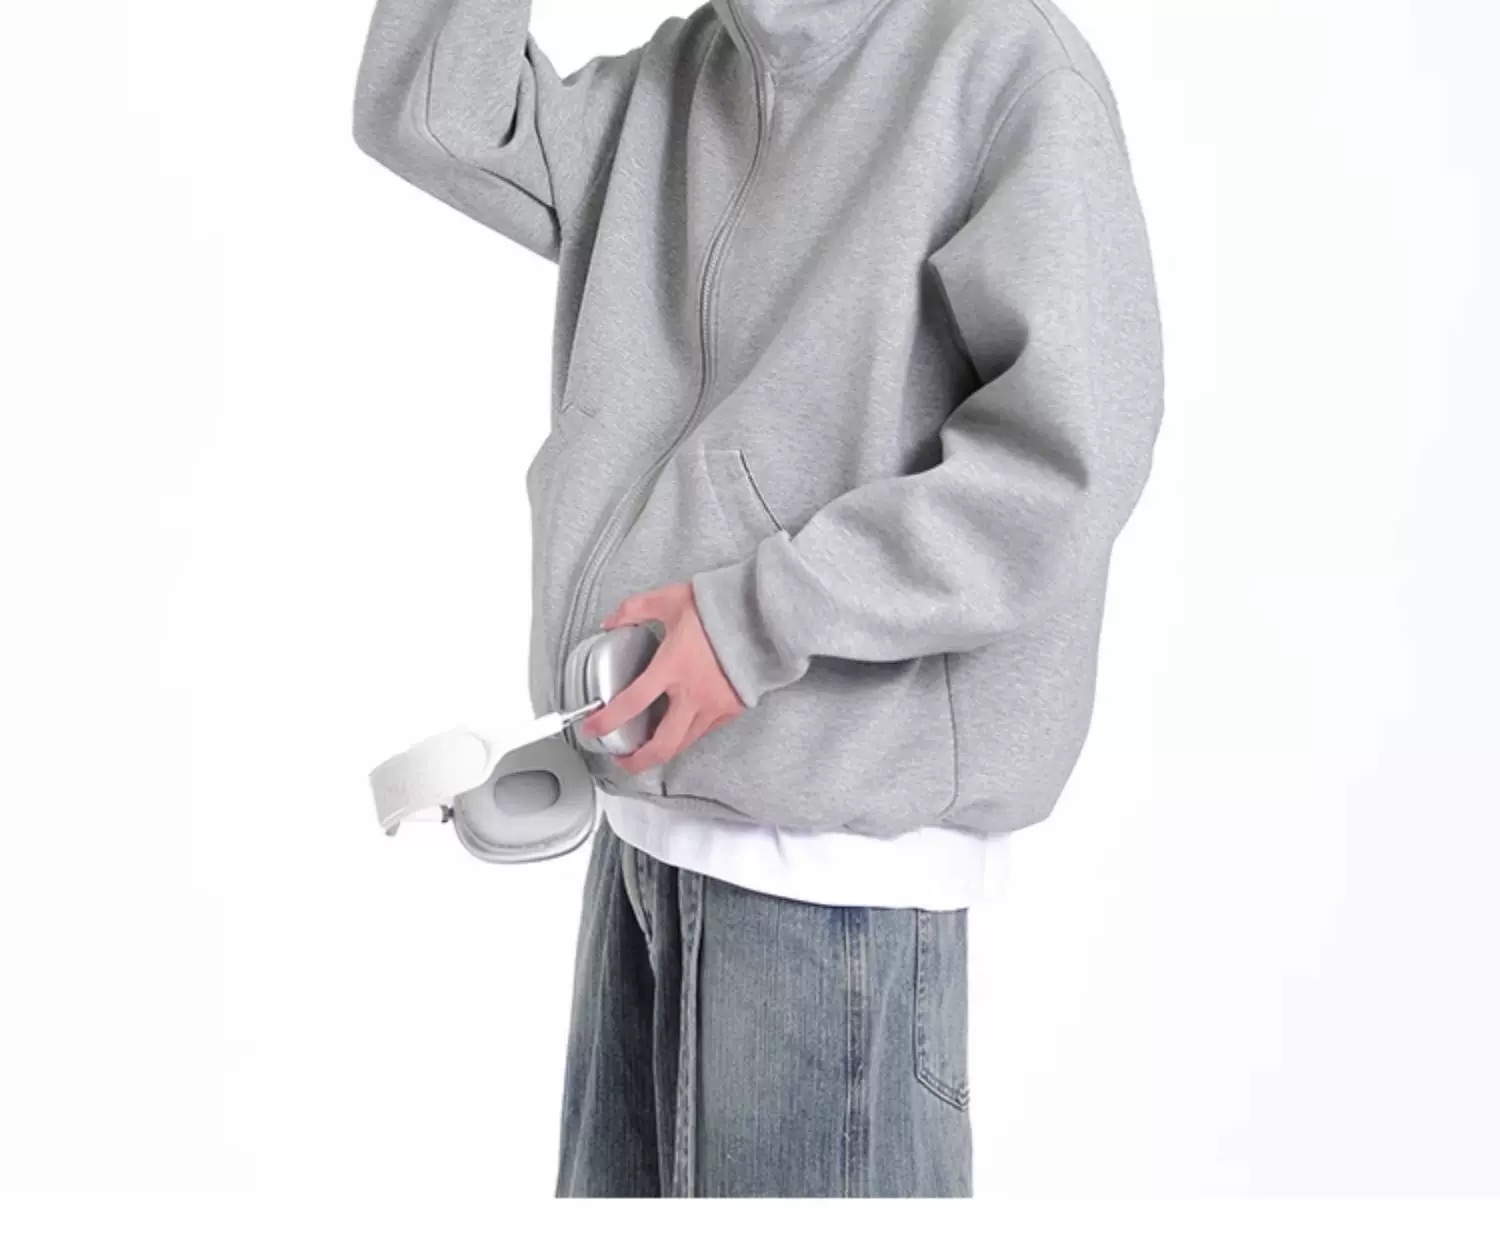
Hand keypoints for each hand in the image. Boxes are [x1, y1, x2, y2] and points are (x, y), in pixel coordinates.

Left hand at [575, 581, 744, 774]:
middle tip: (623, 760)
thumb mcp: (670, 599)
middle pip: (661, 745)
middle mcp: (692, 694)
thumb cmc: (720, 608)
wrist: (764, 617)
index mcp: (672, 668)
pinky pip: (704, 731)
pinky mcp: (731, 710)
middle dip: (638, 761)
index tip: (592, 729)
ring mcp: (714, 706)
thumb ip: (635, 609)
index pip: (631, 703)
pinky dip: (687, 734)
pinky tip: (678, 727)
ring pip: (683, 744)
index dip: (607, 721)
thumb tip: (609, 622)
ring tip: (647, 748)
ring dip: (662, 751)